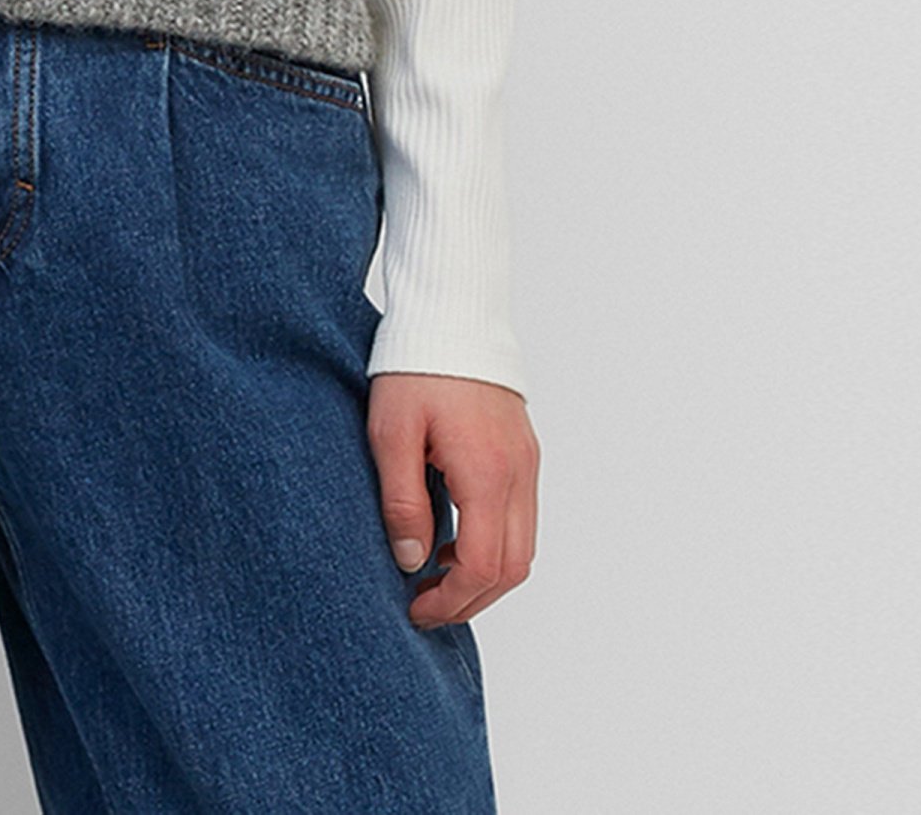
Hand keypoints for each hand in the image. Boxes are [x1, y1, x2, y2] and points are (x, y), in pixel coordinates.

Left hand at [366, 372, 538, 627]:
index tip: (416, 607)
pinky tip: (455, 535)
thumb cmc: (415, 367)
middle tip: (426, 605)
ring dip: (486, 573)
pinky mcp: (525, 451)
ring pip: (524, 546)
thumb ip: (402, 502)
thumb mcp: (392, 434)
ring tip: (437, 575)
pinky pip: (522, 517)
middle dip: (472, 598)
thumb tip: (412, 562)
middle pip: (513, 568)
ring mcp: (528, 462)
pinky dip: (495, 542)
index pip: (482, 566)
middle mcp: (519, 474)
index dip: (451, 601)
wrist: (452, 312)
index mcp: (487, 473)